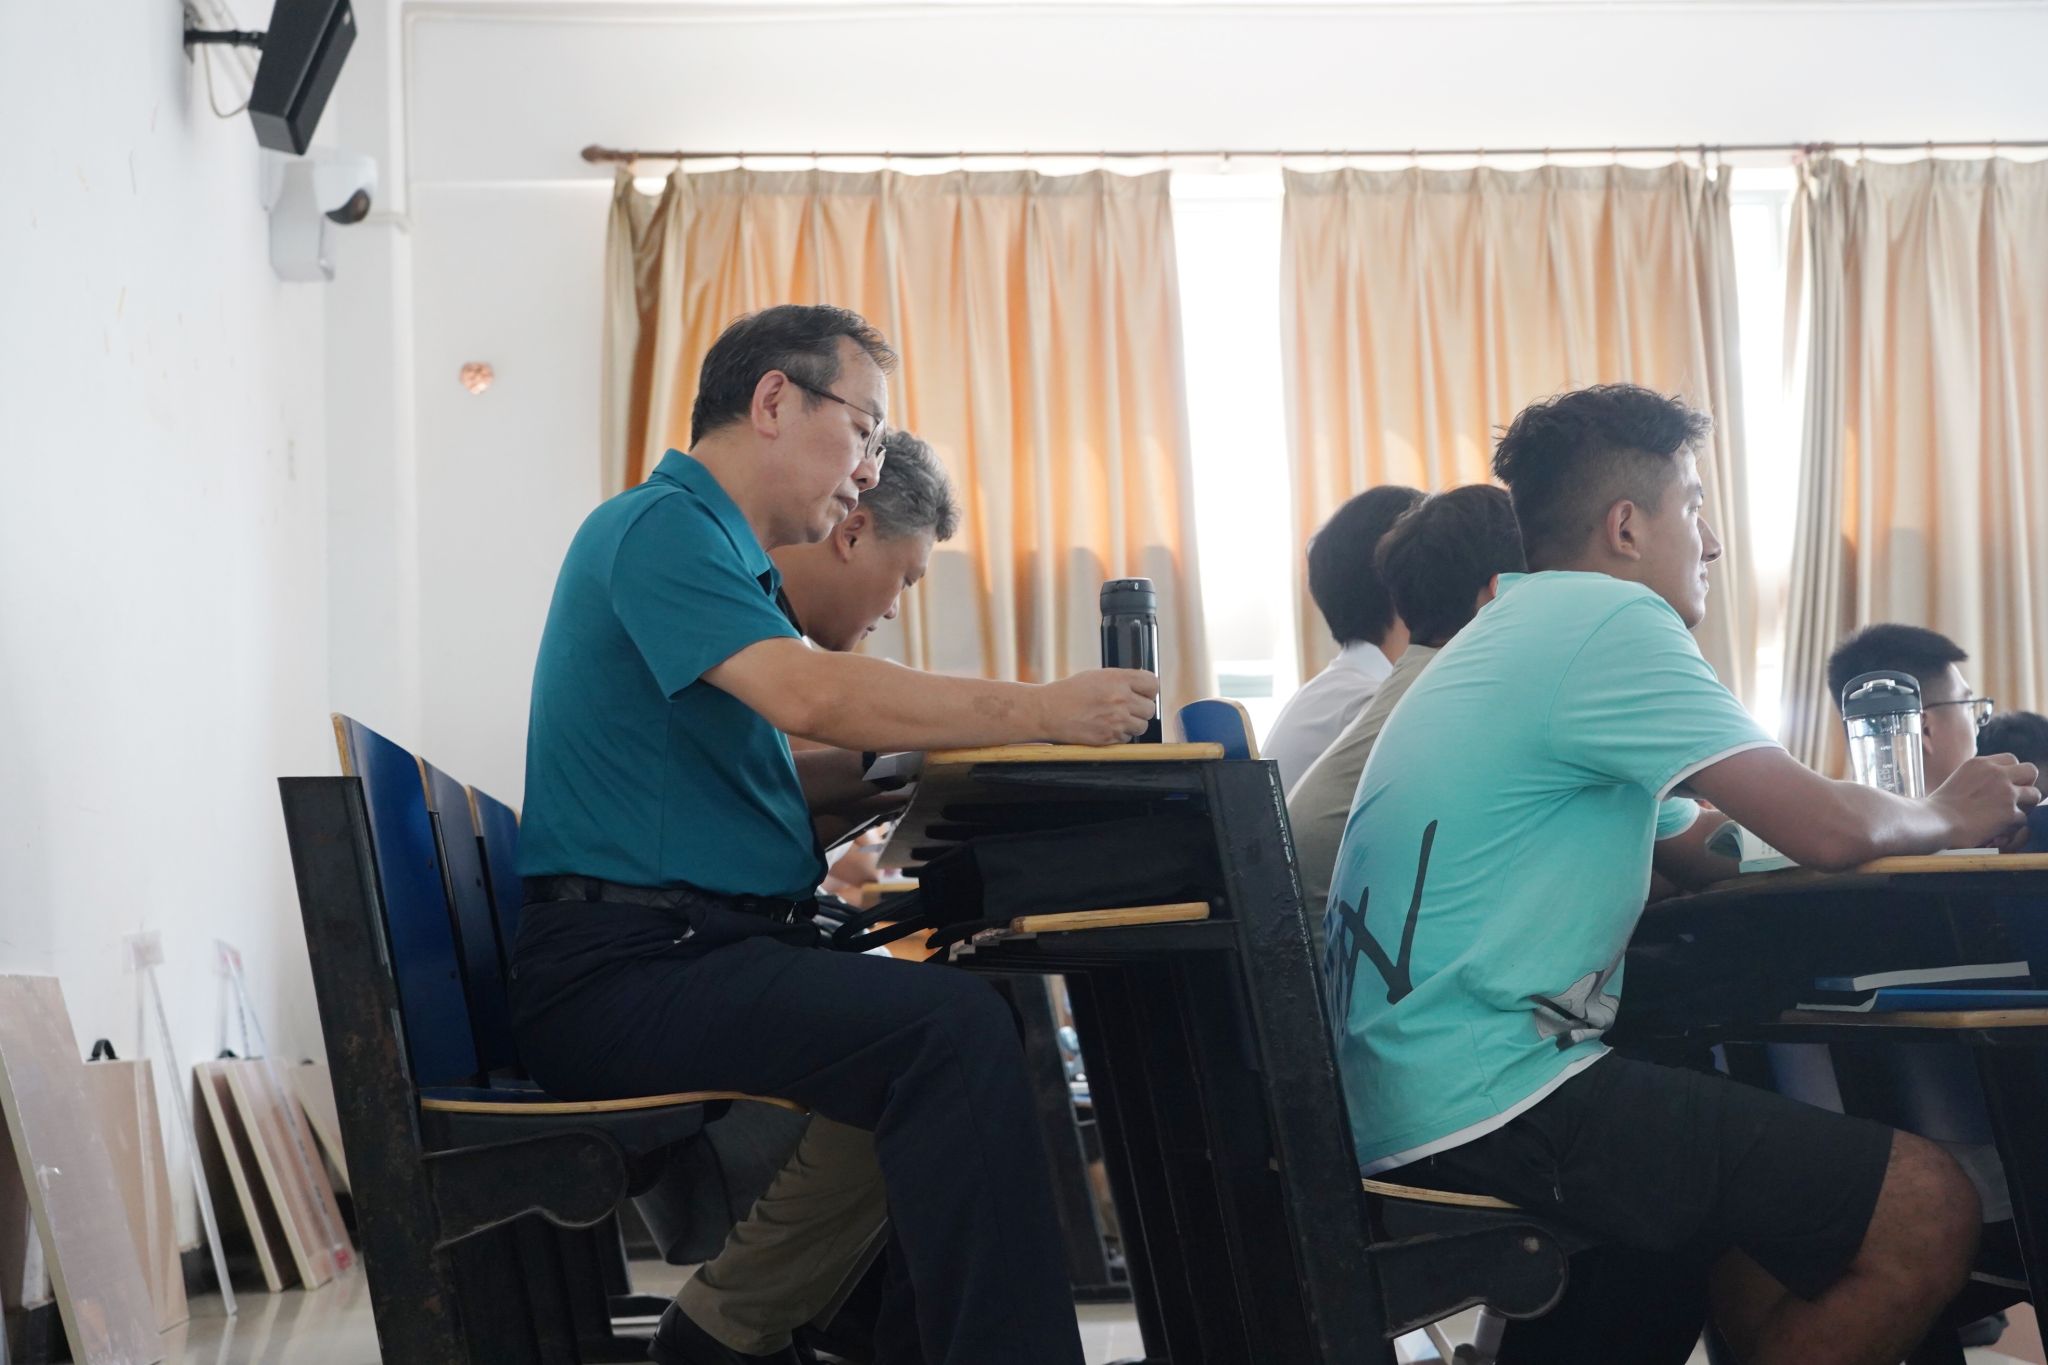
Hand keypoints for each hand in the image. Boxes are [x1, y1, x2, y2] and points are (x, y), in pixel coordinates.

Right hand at [1038, 669, 1159, 744]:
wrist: (1048, 711)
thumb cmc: (1070, 692)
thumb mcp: (1097, 676)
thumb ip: (1121, 681)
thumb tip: (1142, 688)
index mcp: (1118, 679)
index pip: (1153, 684)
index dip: (1149, 691)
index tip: (1143, 694)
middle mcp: (1120, 698)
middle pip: (1150, 708)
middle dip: (1141, 709)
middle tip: (1127, 709)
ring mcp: (1116, 720)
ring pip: (1142, 726)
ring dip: (1132, 724)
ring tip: (1116, 719)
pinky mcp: (1109, 737)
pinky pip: (1127, 738)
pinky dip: (1120, 735)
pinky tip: (1106, 727)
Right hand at [1928, 753, 2040, 848]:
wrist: (1934, 821)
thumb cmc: (1941, 806)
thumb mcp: (1960, 778)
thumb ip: (1981, 776)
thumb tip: (1995, 784)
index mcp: (1981, 763)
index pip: (2011, 759)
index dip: (2011, 773)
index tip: (2004, 784)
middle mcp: (1996, 774)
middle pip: (2030, 771)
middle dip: (2027, 784)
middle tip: (2016, 797)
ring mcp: (2006, 793)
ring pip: (2034, 795)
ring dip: (2025, 806)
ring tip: (2010, 815)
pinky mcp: (2010, 813)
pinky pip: (2024, 819)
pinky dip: (2013, 826)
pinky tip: (1998, 829)